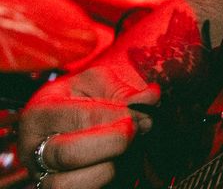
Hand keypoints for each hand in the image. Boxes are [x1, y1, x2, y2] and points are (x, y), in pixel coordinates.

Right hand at [18, 62, 158, 188]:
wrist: (69, 116)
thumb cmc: (82, 97)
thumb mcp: (97, 82)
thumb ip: (123, 89)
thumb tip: (150, 98)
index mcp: (40, 114)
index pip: (82, 117)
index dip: (119, 116)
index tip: (142, 113)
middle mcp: (34, 149)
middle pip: (70, 154)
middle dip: (113, 143)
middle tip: (135, 131)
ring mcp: (42, 175)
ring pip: (70, 184)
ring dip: (109, 168)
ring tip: (126, 152)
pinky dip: (106, 182)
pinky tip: (120, 165)